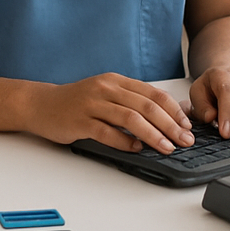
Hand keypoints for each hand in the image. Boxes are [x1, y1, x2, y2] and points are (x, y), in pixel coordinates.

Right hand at [26, 73, 194, 153]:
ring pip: (130, 118)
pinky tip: (137, 149)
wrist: (41, 104)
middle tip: (185, 140)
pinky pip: (107, 132)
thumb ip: (132, 101)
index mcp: (116, 80)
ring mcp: (92, 104)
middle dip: (170, 125)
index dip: (174, 110)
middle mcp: (106, 88)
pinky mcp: (80, 121)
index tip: (188, 126)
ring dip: (153, 135)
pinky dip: (125, 142)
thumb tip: (167, 115)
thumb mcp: (106, 94)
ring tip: (167, 148)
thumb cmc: (77, 102)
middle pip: (146, 106)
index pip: (153, 94)